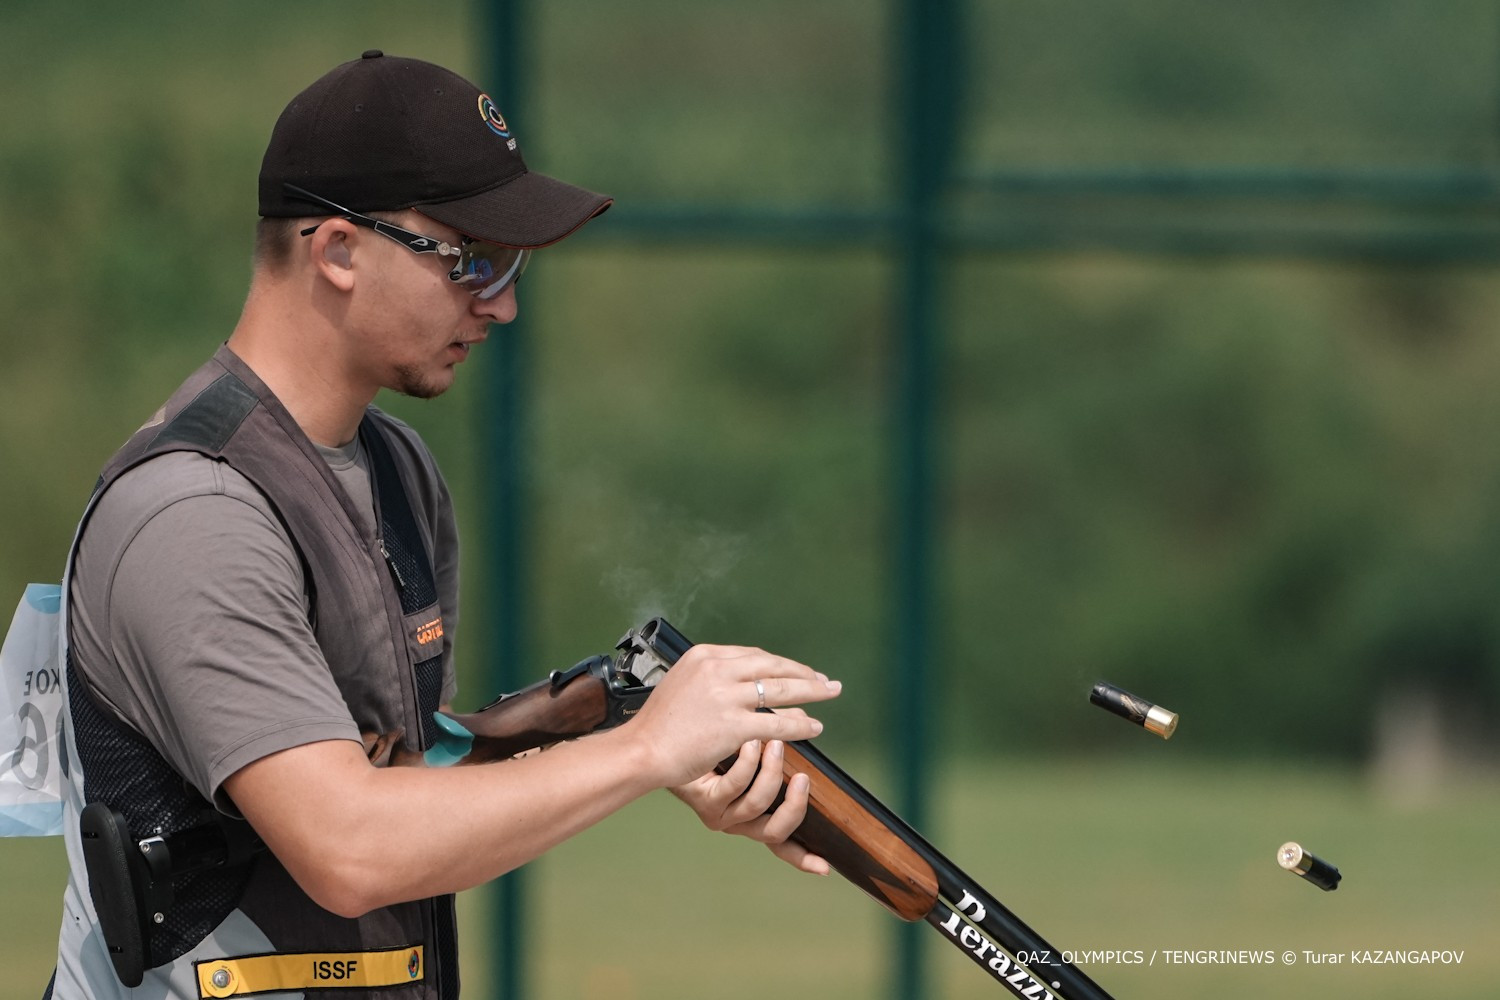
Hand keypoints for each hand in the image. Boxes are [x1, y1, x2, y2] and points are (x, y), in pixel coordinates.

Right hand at [627, 643, 840, 788]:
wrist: (642, 750)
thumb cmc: (658, 725)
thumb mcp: (682, 684)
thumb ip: (711, 678)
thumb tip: (743, 683)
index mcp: (705, 656)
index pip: (754, 656)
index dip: (781, 665)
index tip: (799, 671)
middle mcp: (717, 669)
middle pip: (773, 667)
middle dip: (804, 673)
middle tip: (825, 680)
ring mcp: (725, 696)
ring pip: (780, 691)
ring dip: (811, 692)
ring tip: (829, 694)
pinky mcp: (732, 725)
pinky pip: (776, 723)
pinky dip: (800, 724)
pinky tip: (814, 727)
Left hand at [672, 735, 831, 874]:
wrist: (668, 744)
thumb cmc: (714, 748)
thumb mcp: (754, 747)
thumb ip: (778, 742)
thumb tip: (807, 722)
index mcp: (754, 816)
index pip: (783, 843)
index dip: (804, 859)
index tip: (825, 868)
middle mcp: (738, 822)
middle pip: (775, 832)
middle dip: (794, 805)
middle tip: (802, 777)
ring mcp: (721, 814)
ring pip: (756, 806)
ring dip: (770, 774)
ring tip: (774, 744)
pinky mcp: (705, 801)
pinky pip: (733, 787)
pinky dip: (746, 763)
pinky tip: (749, 742)